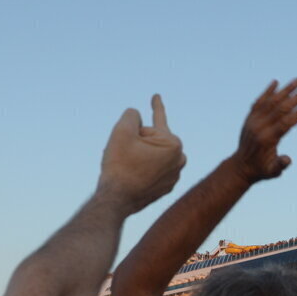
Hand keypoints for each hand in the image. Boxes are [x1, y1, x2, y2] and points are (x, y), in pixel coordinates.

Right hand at [99, 94, 186, 212]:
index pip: (160, 119)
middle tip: (124, 154)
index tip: (156, 96)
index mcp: (173, 144)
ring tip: (125, 166)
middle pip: (151, 139)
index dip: (156, 105)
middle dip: (136, 141)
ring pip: (151, 155)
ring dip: (137, 155)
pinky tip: (130, 176)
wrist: (117, 200)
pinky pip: (152, 170)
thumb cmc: (120, 166)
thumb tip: (137, 115)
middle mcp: (179, 160)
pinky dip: (141, 169)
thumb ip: (132, 115)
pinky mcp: (166, 188)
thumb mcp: (122, 131)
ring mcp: (174, 176)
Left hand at [232, 79, 296, 183]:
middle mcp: (260, 126)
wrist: (241, 167)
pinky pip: (259, 101)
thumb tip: (288, 159)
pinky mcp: (250, 118)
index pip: (286, 122)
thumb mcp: (272, 172)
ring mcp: (253, 120)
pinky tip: (276, 82)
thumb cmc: (261, 170)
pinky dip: (267, 92)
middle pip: (281, 108)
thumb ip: (280, 165)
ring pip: (270, 101)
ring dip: (285, 90)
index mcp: (268, 139)